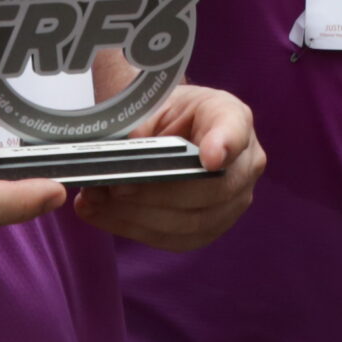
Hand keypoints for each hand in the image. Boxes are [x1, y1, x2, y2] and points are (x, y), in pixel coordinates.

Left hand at [72, 84, 264, 250]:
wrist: (174, 131)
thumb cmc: (169, 113)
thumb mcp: (156, 103)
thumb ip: (146, 123)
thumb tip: (130, 149)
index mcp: (233, 118)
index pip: (235, 132)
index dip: (224, 145)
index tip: (209, 157)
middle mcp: (245, 164)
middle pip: (210, 190)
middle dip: (156, 192)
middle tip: (115, 186)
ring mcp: (234, 202)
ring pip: (190, 222)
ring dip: (137, 215)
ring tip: (95, 201)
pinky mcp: (210, 229)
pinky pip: (174, 239)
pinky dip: (133, 228)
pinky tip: (102, 215)